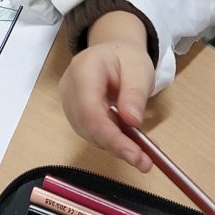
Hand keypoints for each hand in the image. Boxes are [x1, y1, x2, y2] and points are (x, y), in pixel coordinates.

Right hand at [58, 10, 155, 172]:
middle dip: (116, 147)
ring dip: (116, 146)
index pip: (90, 112)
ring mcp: (69, 103)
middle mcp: (69, 89)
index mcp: (83, 70)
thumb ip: (135, 93)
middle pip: (87, 127)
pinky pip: (92, 132)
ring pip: (89, 134)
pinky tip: (131, 143)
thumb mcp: (139, 69)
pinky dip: (112, 141)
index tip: (135, 154)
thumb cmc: (126, 57)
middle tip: (145, 162)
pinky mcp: (76, 114)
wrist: (113, 52)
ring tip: (143, 154)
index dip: (110, 137)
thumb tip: (131, 121)